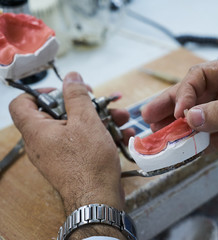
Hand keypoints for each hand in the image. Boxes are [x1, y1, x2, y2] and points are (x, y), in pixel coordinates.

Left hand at [9, 72, 131, 238]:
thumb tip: (71, 77)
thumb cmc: (88, 162)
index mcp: (37, 130)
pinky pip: (84, 142)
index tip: (64, 91)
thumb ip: (76, 96)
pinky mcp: (74, 162)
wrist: (98, 198)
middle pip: (59, 113)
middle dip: (86, 105)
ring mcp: (59, 153)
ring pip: (77, 127)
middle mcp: (44, 142)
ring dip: (101, 119)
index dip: (41, 92)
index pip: (23, 103)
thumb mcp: (85, 121)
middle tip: (102, 102)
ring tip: (122, 118)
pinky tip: (123, 134)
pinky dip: (101, 135)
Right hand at [142, 60, 217, 191]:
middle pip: (193, 97)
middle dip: (171, 106)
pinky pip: (207, 139)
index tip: (179, 111)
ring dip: (178, 127)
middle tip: (148, 117)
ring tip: (157, 134)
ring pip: (197, 120)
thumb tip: (190, 118)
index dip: (186, 92)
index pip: (201, 77)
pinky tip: (180, 149)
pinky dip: (194, 145)